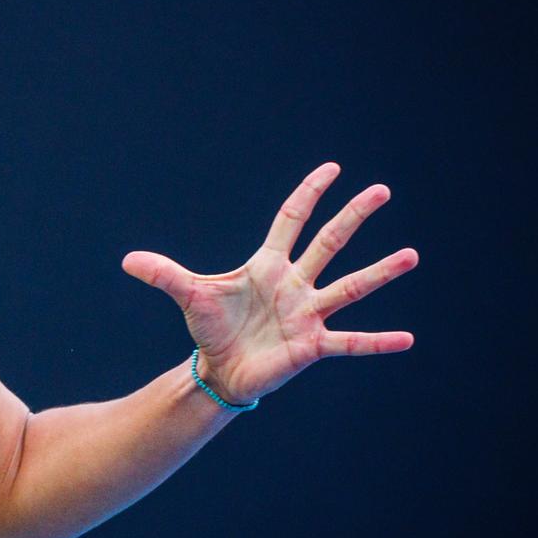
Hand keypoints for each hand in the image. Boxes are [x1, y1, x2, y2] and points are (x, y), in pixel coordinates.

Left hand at [121, 162, 417, 405]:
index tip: (332, 168)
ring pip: (350, 287)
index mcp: (267, 266)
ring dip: (379, 272)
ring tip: (411, 254)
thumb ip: (164, 274)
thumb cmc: (212, 329)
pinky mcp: (312, 346)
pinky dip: (378, 341)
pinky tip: (408, 339)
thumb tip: (127, 260)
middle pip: (328, 242)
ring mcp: (308, 314)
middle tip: (381, 190)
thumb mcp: (189, 296)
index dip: (308, 194)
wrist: (220, 370)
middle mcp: (295, 284)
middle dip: (352, 216)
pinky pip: (351, 341)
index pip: (291, 220)